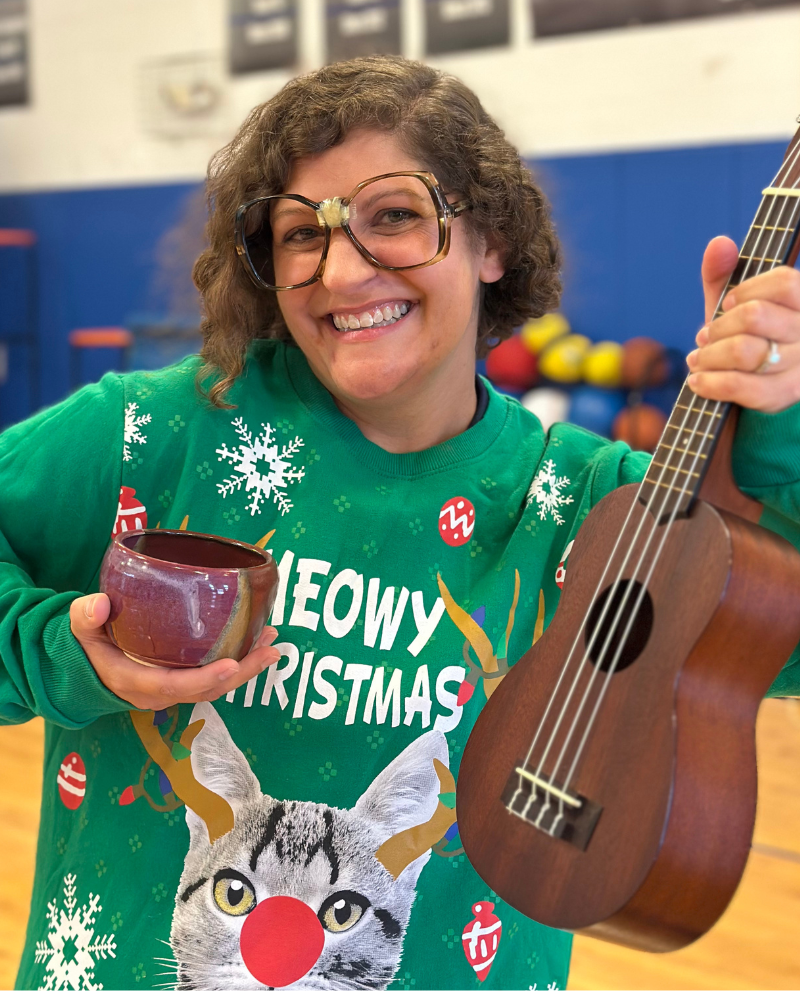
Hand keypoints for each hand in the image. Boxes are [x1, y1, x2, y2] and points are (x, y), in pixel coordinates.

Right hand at [69, 592, 280, 710]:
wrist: (87, 665)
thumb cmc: (88, 643)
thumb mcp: (80, 628)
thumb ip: (86, 616)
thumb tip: (100, 602)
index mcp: (135, 681)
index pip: (174, 686)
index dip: (204, 678)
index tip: (230, 665)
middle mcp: (159, 692)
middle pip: (207, 690)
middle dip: (241, 672)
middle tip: (270, 649)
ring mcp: (174, 690)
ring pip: (216, 686)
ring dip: (247, 667)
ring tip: (272, 643)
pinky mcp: (184, 681)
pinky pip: (215, 678)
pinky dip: (239, 663)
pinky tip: (258, 642)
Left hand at [686, 235, 799, 412]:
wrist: (750, 390)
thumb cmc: (741, 338)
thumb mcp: (731, 304)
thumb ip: (723, 273)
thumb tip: (720, 244)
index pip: (785, 282)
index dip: (746, 291)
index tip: (727, 304)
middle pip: (755, 316)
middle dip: (718, 328)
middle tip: (705, 337)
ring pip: (744, 351)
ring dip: (709, 355)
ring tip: (700, 358)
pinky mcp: (784, 394)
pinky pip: (740, 385)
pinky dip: (709, 382)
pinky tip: (698, 380)